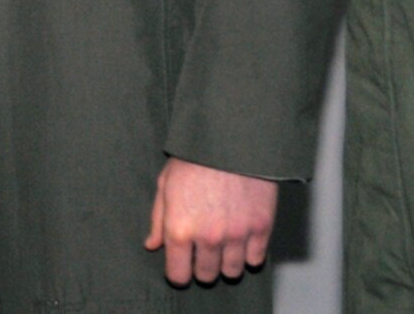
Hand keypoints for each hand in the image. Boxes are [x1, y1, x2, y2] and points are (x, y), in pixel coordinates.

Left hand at [144, 159, 276, 285]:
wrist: (231, 137)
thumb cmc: (194, 157)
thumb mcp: (165, 183)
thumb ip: (158, 219)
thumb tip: (152, 245)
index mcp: (179, 229)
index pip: (178, 276)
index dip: (179, 271)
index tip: (183, 263)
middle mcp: (208, 238)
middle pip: (206, 276)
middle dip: (203, 266)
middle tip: (205, 250)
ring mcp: (237, 235)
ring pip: (232, 272)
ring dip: (227, 262)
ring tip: (225, 244)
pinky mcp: (261, 227)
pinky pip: (256, 259)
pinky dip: (250, 253)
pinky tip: (244, 238)